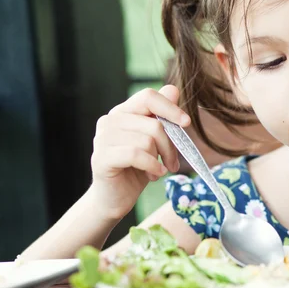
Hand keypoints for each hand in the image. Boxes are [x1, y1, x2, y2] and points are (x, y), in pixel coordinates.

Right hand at [88, 85, 188, 219]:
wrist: (115, 198)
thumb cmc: (138, 168)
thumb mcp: (155, 141)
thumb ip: (162, 117)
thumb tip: (173, 89)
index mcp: (123, 112)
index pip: (148, 96)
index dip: (170, 108)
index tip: (186, 123)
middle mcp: (110, 120)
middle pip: (153, 123)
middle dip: (170, 145)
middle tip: (173, 162)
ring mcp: (102, 138)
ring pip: (147, 140)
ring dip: (160, 159)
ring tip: (158, 170)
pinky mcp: (101, 157)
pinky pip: (136, 154)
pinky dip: (152, 165)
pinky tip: (154, 174)